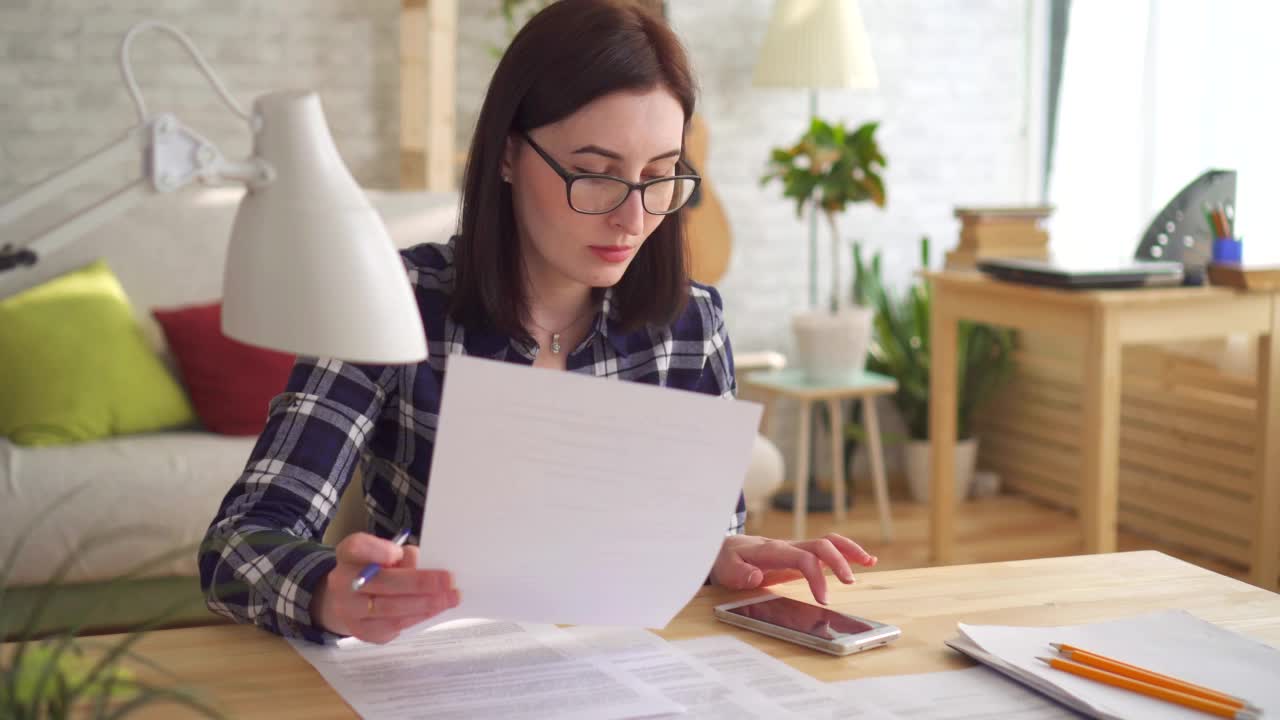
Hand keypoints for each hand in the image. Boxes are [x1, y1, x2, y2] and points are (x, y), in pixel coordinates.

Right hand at [311, 532, 458, 643]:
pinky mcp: (362, 631)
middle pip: (381, 582)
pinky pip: (393, 626)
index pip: (356, 548)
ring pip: (390, 608)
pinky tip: (435, 609)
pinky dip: (418, 616)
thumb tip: (426, 567)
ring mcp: (349, 610)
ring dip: (425, 603)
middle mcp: (342, 581)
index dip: (376, 550)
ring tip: (450, 598)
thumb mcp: (386, 554)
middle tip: (448, 580)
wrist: (348, 600)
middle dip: (419, 582)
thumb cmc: (375, 570)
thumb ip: (402, 557)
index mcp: (349, 554)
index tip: (399, 552)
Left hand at [709, 533, 876, 604]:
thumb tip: (756, 576)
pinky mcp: (799, 554)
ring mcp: (795, 548)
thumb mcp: (725, 569)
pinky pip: (826, 549)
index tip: (824, 600)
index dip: (816, 577)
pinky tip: (864, 560)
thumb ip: (739, 574)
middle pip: (820, 545)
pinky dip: (846, 552)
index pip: (802, 558)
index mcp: (772, 550)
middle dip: (839, 561)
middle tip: (850, 583)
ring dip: (849, 550)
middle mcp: (788, 545)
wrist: (723, 548)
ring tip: (869, 562)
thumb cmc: (726, 560)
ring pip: (827, 542)